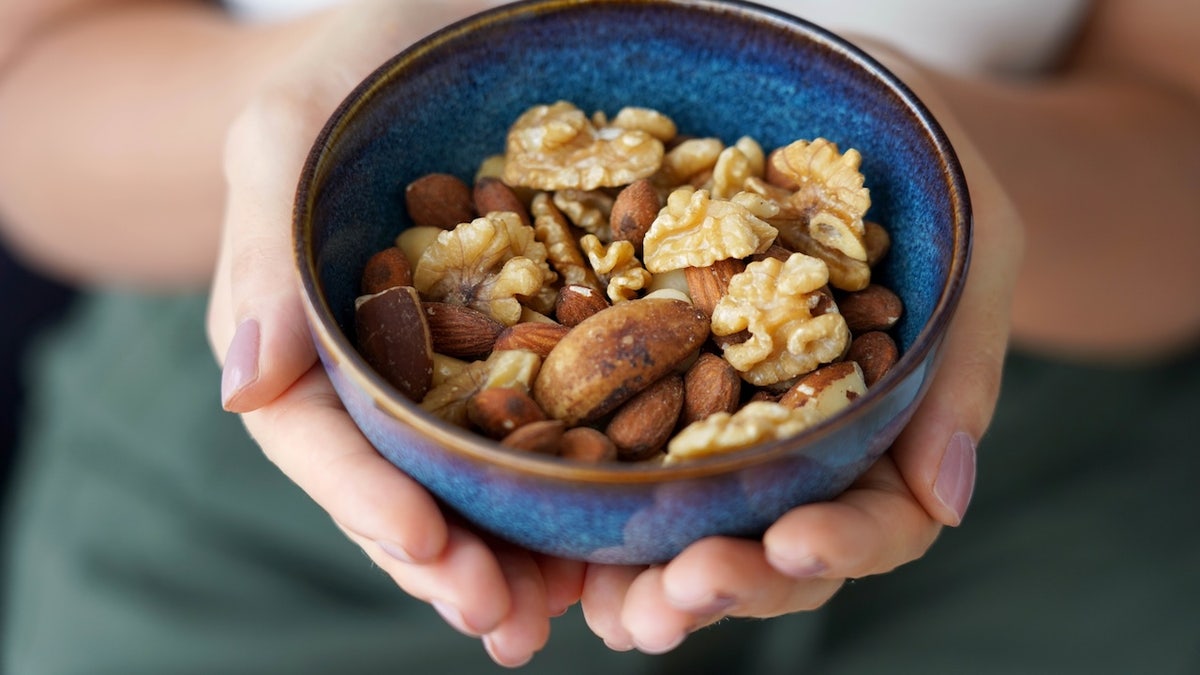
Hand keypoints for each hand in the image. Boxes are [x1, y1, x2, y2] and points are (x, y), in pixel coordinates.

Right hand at [206, 1, 582, 665]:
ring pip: (480, 479)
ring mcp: (463, 360)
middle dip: (451, 561)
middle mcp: (384, 363)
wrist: (451, 22)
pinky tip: (617, 541)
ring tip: (567, 618)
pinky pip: (556, 426)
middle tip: (506, 623)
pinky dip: (579, 490)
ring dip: (518, 557)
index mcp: (308, 329)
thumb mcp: (289, 130)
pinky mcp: (538, 341)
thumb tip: (243, 389)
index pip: (322, 437)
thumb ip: (262, 250)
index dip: (368, 500)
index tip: (429, 547)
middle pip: (404, 483)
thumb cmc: (356, 66)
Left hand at [579, 52, 1024, 653]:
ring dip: (653, 578)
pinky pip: (624, 454)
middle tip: (680, 594)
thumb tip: (946, 499)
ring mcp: (726, 424)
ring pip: (695, 527)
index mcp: (887, 436)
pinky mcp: (658, 386)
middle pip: (775, 547)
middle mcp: (803, 449)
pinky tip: (560, 531)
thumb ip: (962, 368)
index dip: (841, 545)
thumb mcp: (973, 248)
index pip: (879, 522)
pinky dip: (595, 503)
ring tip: (612, 606)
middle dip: (733, 581)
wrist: (841, 114)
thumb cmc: (929, 175)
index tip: (794, 540)